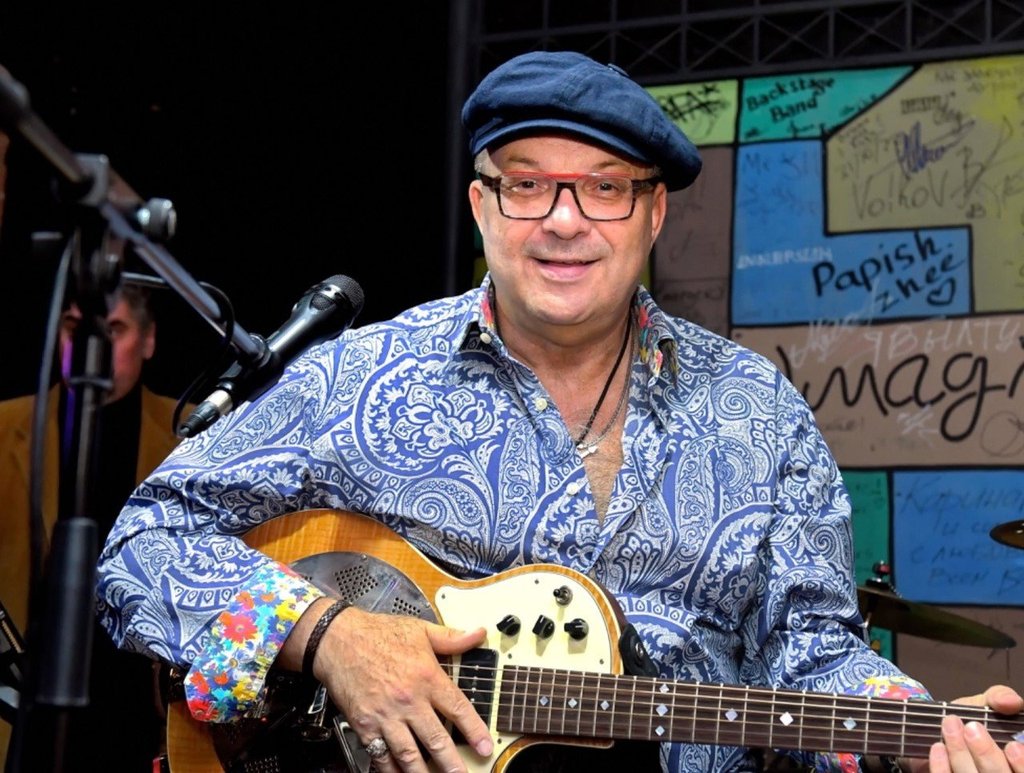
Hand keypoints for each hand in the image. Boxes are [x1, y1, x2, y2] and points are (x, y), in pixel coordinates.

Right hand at [312, 605, 492, 771]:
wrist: (337, 639)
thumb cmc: (377, 634)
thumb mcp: (420, 630)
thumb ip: (451, 637)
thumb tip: (478, 633)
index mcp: (426, 677)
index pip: (457, 709)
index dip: (474, 730)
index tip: (485, 746)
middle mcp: (408, 700)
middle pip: (436, 739)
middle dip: (452, 763)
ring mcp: (385, 716)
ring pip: (409, 754)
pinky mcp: (364, 725)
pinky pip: (381, 755)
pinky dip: (391, 770)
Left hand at [903, 685, 1023, 771]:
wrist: (938, 725)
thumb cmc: (969, 718)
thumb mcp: (985, 702)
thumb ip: (999, 698)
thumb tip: (1011, 701)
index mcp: (1012, 762)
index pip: (1022, 770)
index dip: (1021, 764)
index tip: (1012, 746)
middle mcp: (998, 772)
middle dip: (986, 754)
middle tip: (972, 729)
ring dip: (960, 753)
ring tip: (950, 726)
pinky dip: (941, 765)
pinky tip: (938, 747)